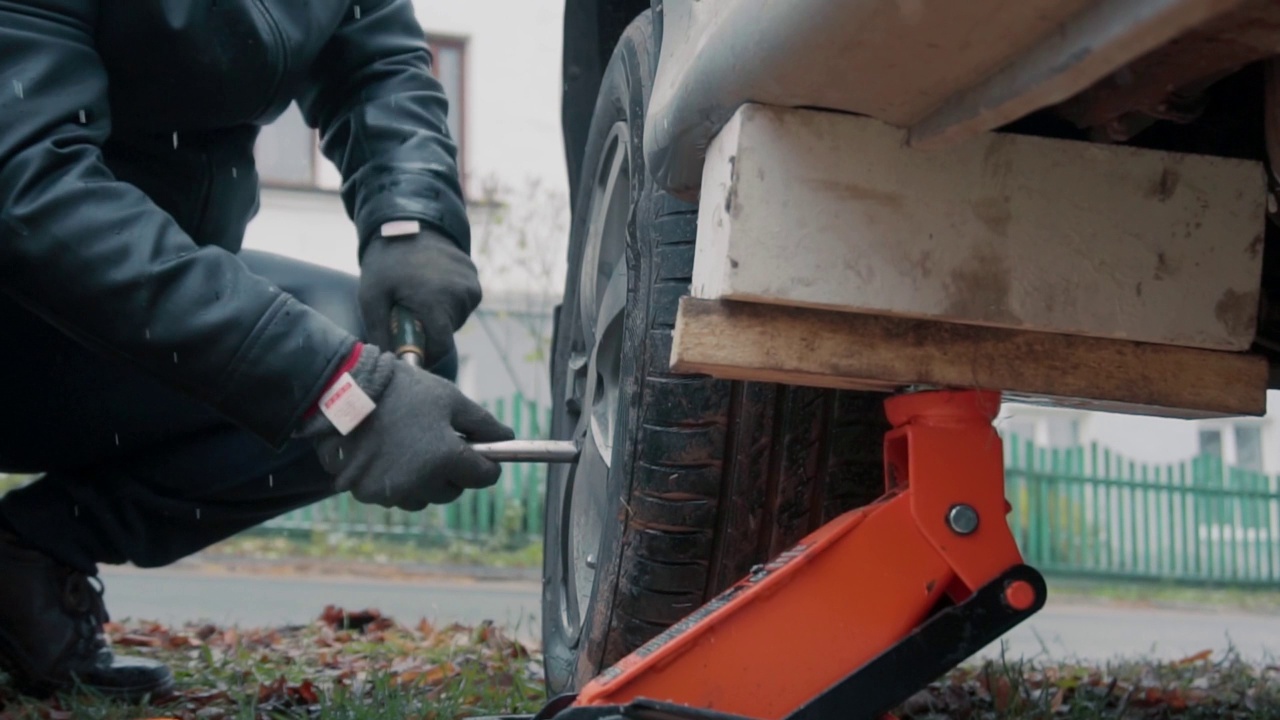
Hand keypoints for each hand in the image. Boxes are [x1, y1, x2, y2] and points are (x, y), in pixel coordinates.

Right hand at [298, 345, 514, 509]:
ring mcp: (392, 491)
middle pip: (453, 492)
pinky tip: (389, 455)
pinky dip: (397, 482)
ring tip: (411, 447)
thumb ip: (484, 424)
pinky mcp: (367, 495)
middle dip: (453, 472)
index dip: (486, 464)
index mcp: (446, 458)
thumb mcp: (450, 399)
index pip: (484, 478)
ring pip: (424, 498)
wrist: (345, 392)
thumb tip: (507, 439)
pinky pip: (395, 497)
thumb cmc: (403, 391)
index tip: (481, 453)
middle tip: (440, 443)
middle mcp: (420, 482)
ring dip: (425, 481)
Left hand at [359, 227, 480, 367]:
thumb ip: (379, 333)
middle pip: (449, 333)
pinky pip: (463, 302)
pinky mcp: (475, 278)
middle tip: (409, 313)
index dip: (426, 355)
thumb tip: (389, 365)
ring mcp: (471, 285)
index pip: (442, 348)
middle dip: (429, 331)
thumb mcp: (371, 297)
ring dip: (440, 315)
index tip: (410, 349)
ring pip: (457, 319)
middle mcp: (461, 295)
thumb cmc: (386, 262)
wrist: (408, 222)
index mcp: (437, 302)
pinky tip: (432, 285)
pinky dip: (449, 301)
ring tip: (420, 295)